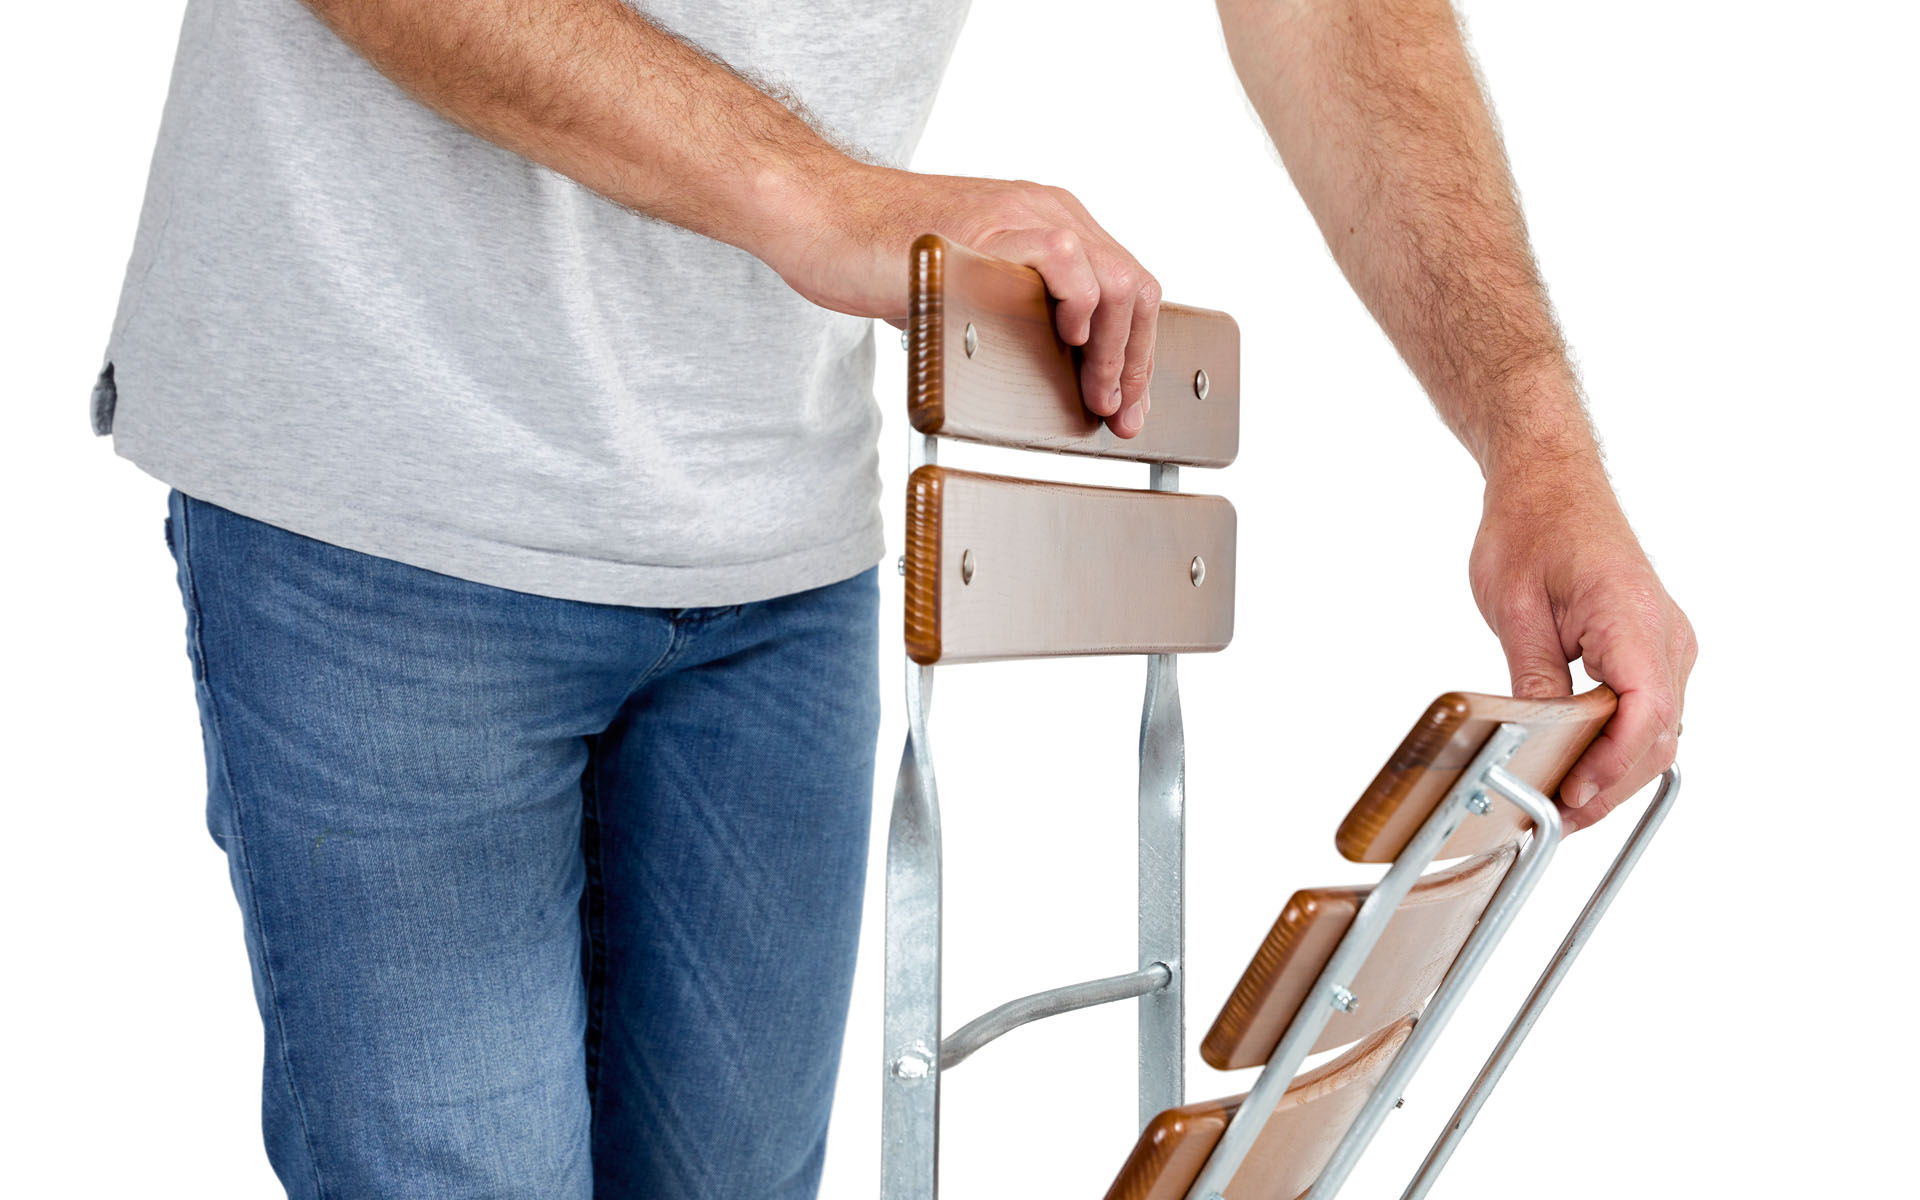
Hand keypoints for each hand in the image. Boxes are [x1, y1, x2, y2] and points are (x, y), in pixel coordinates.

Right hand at [759, 161, 1160, 437]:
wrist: (820, 217)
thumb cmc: (880, 257)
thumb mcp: (970, 290)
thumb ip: (1016, 316)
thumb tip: (1057, 379)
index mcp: (1049, 222)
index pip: (1127, 288)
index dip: (1137, 355)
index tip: (1128, 408)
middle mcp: (1047, 211)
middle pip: (1135, 287)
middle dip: (1134, 362)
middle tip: (1114, 413)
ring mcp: (1023, 214)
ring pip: (1114, 278)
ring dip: (1112, 350)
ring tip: (1091, 392)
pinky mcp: (992, 225)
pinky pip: (1065, 257)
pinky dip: (1079, 304)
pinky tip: (1063, 337)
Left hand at [1469, 460, 1696, 833]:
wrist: (1550, 480)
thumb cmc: (1532, 525)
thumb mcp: (1515, 609)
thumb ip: (1534, 680)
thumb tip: (1535, 744)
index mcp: (1633, 617)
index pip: (1646, 713)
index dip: (1611, 766)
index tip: (1570, 796)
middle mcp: (1667, 634)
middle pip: (1658, 735)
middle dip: (1610, 785)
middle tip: (1555, 819)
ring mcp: (1667, 643)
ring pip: (1659, 730)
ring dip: (1616, 772)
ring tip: (1562, 803)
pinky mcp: (1654, 648)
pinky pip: (1650, 711)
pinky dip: (1620, 745)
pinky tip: (1580, 767)